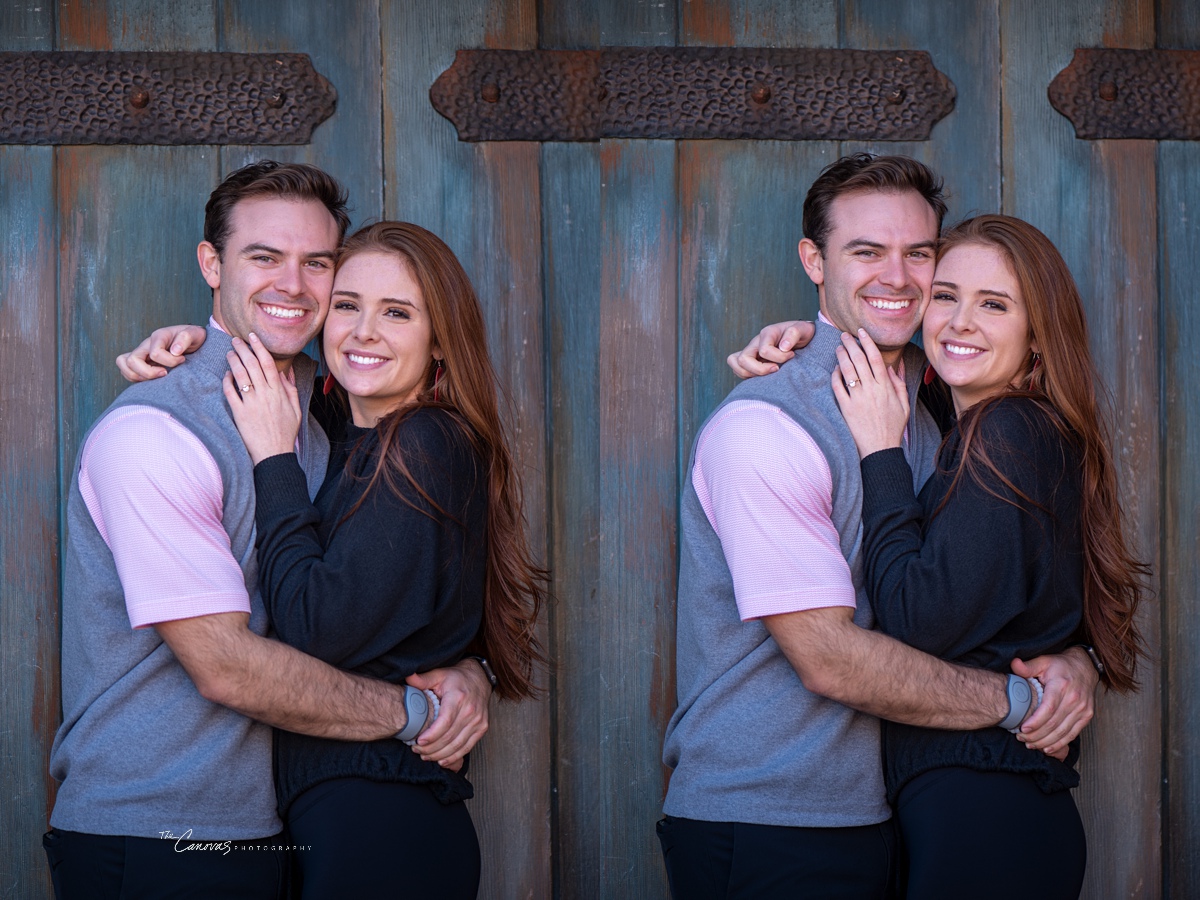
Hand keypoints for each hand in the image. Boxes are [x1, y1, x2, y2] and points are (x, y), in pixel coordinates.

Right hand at [116, 324, 206, 381]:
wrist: (192, 339)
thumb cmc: (193, 337)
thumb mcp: (195, 334)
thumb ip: (185, 339)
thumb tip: (175, 351)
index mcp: (159, 336)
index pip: (155, 353)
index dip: (170, 361)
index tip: (182, 360)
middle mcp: (146, 344)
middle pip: (132, 360)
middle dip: (148, 372)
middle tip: (165, 373)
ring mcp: (141, 353)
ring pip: (124, 365)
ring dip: (139, 376)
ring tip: (157, 377)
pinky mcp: (140, 362)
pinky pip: (127, 371)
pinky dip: (136, 378)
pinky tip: (153, 379)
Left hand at [221, 333, 301, 464]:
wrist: (274, 453)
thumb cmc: (286, 432)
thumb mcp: (296, 409)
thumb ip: (291, 388)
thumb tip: (286, 371)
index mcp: (279, 392)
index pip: (267, 363)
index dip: (259, 347)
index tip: (252, 337)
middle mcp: (265, 394)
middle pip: (251, 365)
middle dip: (242, 349)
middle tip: (235, 340)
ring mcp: (251, 403)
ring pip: (240, 375)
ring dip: (233, 361)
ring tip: (229, 353)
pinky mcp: (239, 413)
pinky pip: (230, 393)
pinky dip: (227, 381)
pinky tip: (226, 375)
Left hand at [406, 660, 490, 769]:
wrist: (479, 678)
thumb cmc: (456, 678)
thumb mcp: (439, 674)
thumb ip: (423, 679)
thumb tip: (408, 677)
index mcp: (458, 697)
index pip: (445, 722)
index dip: (431, 735)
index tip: (418, 741)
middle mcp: (470, 711)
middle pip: (449, 737)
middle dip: (431, 748)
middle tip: (416, 750)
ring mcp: (478, 721)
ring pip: (457, 745)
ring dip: (440, 755)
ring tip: (425, 756)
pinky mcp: (482, 728)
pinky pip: (467, 747)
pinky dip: (454, 757)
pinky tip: (442, 760)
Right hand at [726, 320, 813, 378]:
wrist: (801, 336)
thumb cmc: (802, 333)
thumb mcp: (803, 329)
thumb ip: (794, 334)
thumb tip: (783, 347)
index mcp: (768, 333)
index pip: (764, 350)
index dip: (779, 358)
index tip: (792, 356)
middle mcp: (756, 342)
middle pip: (743, 359)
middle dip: (760, 370)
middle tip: (777, 369)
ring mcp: (751, 351)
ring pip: (737, 364)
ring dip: (752, 374)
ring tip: (769, 374)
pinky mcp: (750, 360)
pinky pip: (738, 369)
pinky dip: (748, 376)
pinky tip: (764, 376)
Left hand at [831, 330, 907, 457]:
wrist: (880, 448)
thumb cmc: (893, 426)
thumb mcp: (904, 404)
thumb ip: (900, 383)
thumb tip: (895, 364)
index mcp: (886, 387)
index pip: (875, 358)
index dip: (867, 342)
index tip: (861, 332)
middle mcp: (872, 390)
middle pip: (859, 360)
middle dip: (850, 344)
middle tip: (844, 335)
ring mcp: (858, 399)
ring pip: (847, 371)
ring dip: (842, 356)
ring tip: (838, 348)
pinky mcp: (846, 408)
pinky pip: (838, 388)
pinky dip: (835, 376)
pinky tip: (835, 370)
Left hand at [1012, 648, 1097, 754]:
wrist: (1085, 667)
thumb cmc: (1060, 665)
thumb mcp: (1043, 661)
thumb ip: (1028, 666)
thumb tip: (1014, 664)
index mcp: (1061, 685)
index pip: (1048, 708)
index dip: (1035, 721)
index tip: (1022, 729)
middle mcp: (1074, 699)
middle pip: (1054, 724)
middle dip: (1036, 735)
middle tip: (1021, 738)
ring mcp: (1082, 709)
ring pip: (1062, 732)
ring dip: (1045, 742)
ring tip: (1030, 744)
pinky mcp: (1087, 716)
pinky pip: (1072, 734)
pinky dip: (1060, 744)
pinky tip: (1047, 748)